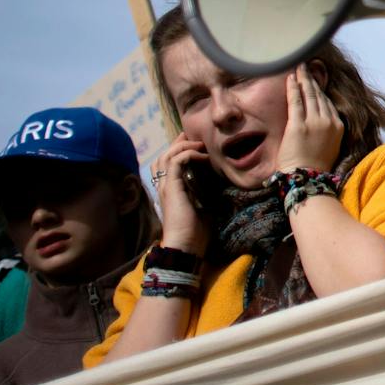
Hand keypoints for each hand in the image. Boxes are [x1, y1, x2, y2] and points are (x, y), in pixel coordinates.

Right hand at [148, 136, 211, 252]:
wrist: (186, 247)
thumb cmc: (196, 232)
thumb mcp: (204, 204)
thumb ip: (206, 190)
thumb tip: (221, 179)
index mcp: (170, 190)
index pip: (167, 163)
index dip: (181, 150)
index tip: (200, 146)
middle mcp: (164, 186)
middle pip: (164, 155)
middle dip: (180, 143)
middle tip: (198, 138)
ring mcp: (166, 186)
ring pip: (166, 154)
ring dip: (184, 145)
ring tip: (201, 145)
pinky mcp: (171, 188)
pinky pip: (175, 161)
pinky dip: (188, 154)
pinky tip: (203, 156)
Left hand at [275, 64, 343, 173]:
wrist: (307, 179)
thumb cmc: (315, 168)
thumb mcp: (330, 147)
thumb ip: (328, 132)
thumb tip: (320, 125)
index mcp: (338, 126)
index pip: (328, 104)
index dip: (320, 91)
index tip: (315, 82)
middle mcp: (328, 121)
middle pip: (319, 96)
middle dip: (312, 80)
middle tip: (305, 67)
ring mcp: (314, 122)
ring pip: (309, 95)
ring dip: (303, 79)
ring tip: (299, 68)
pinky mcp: (298, 125)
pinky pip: (296, 101)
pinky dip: (293, 88)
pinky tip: (290, 78)